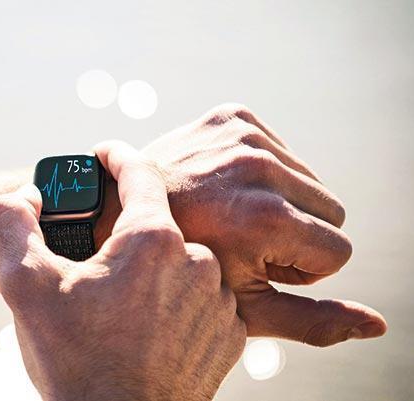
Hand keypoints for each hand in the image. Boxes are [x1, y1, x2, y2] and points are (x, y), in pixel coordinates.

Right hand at [0, 141, 244, 400]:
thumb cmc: (74, 361)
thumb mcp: (23, 285)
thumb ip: (12, 221)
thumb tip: (26, 195)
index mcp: (151, 241)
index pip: (139, 173)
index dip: (117, 156)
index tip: (104, 152)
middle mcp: (197, 263)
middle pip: (155, 227)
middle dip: (124, 237)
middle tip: (93, 266)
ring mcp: (219, 302)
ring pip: (179, 265)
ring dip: (151, 274)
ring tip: (117, 308)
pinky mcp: (230, 337)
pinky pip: (200, 301)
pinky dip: (175, 305)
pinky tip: (146, 328)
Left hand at [130, 103, 384, 345]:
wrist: (117, 210)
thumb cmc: (180, 268)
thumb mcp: (244, 306)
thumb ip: (314, 320)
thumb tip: (378, 326)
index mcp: (266, 219)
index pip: (339, 251)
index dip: (299, 266)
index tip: (255, 261)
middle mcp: (260, 169)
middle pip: (333, 211)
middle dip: (297, 233)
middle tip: (242, 239)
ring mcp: (244, 136)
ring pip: (312, 180)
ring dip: (283, 201)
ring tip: (231, 212)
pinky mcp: (233, 115)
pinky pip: (285, 151)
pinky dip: (264, 174)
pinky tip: (225, 187)